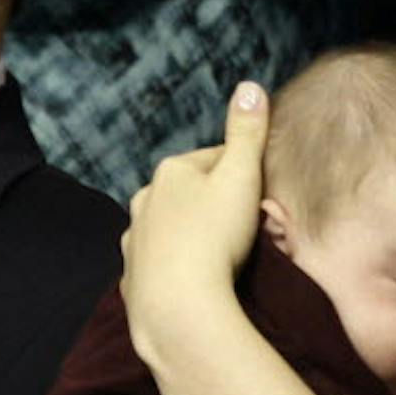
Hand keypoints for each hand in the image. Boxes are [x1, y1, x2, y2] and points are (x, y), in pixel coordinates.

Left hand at [121, 82, 268, 363]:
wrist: (179, 308)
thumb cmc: (215, 237)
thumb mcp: (240, 177)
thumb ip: (247, 132)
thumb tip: (250, 86)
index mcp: (170, 172)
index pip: (215, 160)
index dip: (244, 175)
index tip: (262, 198)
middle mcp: (144, 201)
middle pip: (190, 195)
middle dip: (214, 206)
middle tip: (246, 231)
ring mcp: (135, 241)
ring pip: (172, 229)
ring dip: (193, 237)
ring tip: (222, 258)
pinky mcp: (133, 279)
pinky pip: (161, 266)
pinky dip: (177, 269)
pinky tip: (196, 282)